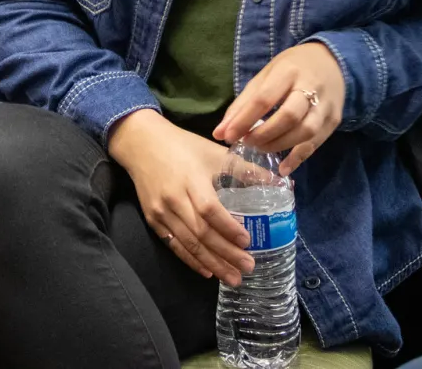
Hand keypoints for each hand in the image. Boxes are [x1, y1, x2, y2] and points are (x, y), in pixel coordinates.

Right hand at [108, 110, 255, 285]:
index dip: (228, 228)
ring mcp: (161, 212)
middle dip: (226, 254)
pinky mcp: (152, 220)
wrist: (142, 144)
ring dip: (212, 263)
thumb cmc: (183, 146)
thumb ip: (245, 169)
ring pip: (188, 243)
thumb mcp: (214, 152)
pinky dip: (190, 260)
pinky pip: (173, 244)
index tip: (248, 242)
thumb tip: (279, 182)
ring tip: (232, 278)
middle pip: (201, 233)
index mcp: (191, 180)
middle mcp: (174, 199)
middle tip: (248, 268)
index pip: (210, 210)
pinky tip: (207, 271)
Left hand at [214, 42, 343, 175]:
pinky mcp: (334, 120)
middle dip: (264, 134)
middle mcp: (311, 87)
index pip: (264, 98)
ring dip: (279, 145)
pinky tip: (283, 168)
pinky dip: (298, 158)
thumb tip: (220, 133)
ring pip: (305, 131)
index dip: (244, 120)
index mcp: (288, 71)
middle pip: (288, 116)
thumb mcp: (265, 76)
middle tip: (247, 142)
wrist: (333, 61)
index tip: (227, 136)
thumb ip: (243, 104)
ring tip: (261, 148)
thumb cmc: (292, 68)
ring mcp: (325, 105)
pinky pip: (315, 144)